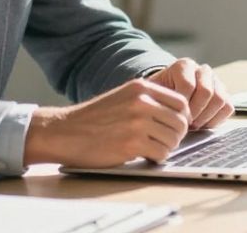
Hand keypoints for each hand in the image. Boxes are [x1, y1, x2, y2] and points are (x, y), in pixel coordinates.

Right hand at [24, 78, 189, 165]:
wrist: (64, 131)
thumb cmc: (93, 118)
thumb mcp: (123, 97)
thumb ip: (148, 101)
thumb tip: (178, 115)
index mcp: (142, 88)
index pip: (181, 102)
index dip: (182, 118)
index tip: (174, 127)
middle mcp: (142, 102)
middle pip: (181, 122)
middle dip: (176, 136)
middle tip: (164, 142)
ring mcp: (138, 122)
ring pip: (173, 139)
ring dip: (166, 148)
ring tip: (152, 149)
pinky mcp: (132, 143)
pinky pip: (161, 153)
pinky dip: (157, 158)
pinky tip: (145, 156)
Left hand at [146, 58, 234, 129]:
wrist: (168, 95)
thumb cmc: (159, 96)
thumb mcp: (152, 93)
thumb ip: (154, 98)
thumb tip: (161, 113)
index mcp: (183, 65)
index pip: (188, 86)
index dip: (181, 106)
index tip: (174, 117)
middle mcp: (202, 70)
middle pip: (206, 92)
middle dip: (195, 112)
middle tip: (185, 124)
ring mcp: (215, 81)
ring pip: (220, 99)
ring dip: (206, 117)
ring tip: (193, 125)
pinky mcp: (224, 93)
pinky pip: (227, 107)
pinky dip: (216, 119)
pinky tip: (202, 125)